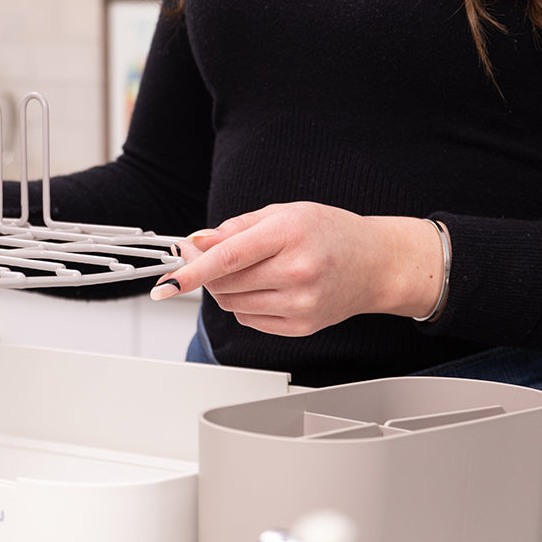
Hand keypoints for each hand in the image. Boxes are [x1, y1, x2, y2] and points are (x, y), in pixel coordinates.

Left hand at [149, 202, 445, 336]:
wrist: (376, 264)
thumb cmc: (328, 233)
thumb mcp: (281, 214)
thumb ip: (233, 229)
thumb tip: (194, 244)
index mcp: (289, 235)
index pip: (227, 258)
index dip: (191, 272)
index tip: (165, 285)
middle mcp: (297, 272)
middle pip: (224, 283)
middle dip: (208, 273)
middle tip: (212, 257)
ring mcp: (300, 303)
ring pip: (231, 304)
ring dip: (226, 289)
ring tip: (252, 270)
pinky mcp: (301, 327)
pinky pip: (248, 319)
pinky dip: (244, 304)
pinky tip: (267, 288)